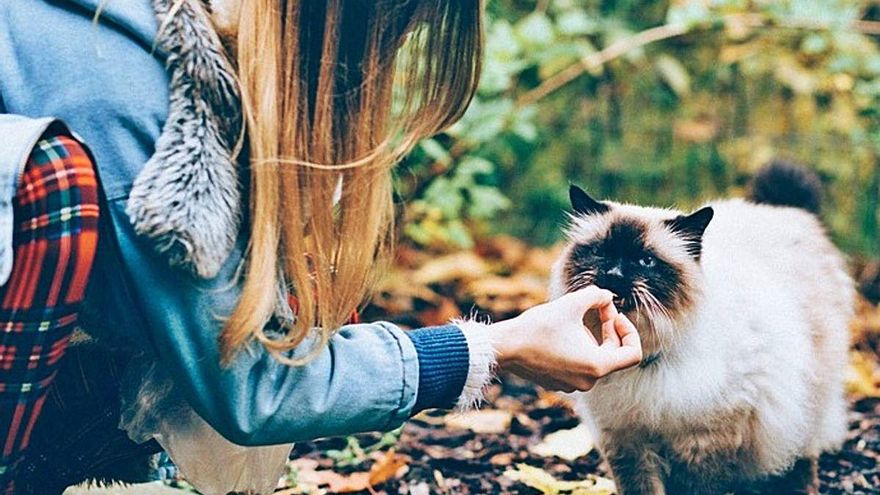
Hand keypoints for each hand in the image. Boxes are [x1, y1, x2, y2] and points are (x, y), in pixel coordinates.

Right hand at [487, 286, 641, 392]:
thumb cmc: (538, 327)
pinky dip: (577, 348)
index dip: (629, 331)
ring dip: (591, 337)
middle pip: (613, 354)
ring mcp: (572, 385)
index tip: (614, 315)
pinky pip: (578, 365)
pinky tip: (560, 332)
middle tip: (597, 308)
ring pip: (594, 358)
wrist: (505, 347)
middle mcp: (588, 381)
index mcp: (597, 365)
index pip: (633, 353)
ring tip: (573, 319)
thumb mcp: (571, 304)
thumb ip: (597, 296)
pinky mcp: (557, 383)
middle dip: (608, 329)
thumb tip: (607, 297)